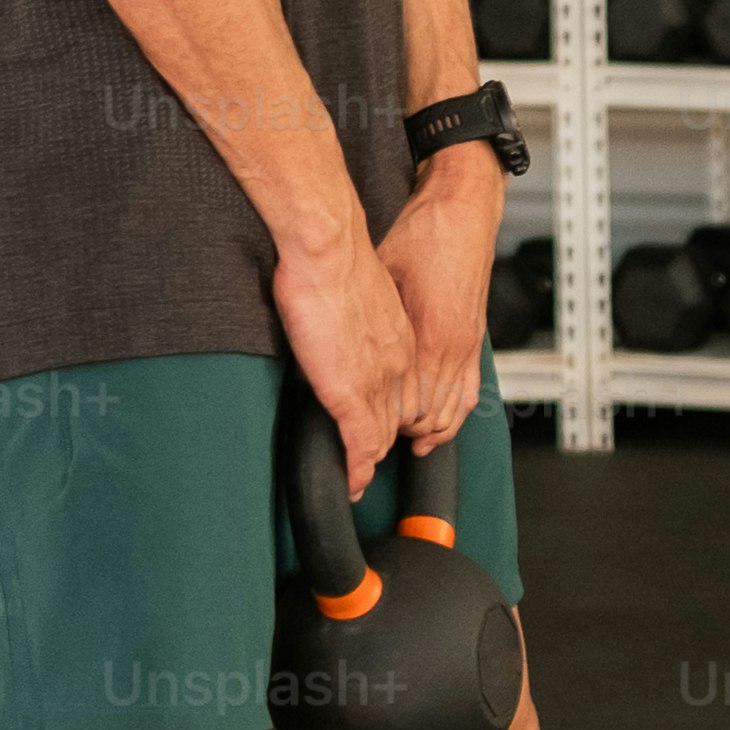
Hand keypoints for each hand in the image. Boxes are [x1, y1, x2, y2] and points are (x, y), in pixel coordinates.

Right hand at [273, 226, 420, 491]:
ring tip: (358, 479)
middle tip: (368, 462)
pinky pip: (360, 443)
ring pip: (381, 435)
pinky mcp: (350, 393)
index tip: (380, 425)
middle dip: (384, 443)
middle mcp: (396, 362)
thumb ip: (351, 316)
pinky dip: (357, 467)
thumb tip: (334, 325)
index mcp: (398, 338)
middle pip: (397, 416)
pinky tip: (353, 481)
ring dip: (369, 461)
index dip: (392, 412)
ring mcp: (375, 380)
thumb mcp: (352, 291)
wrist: (327, 248)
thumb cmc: (330, 256)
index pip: (402, 389)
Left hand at [379, 155, 499, 452]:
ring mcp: (465, 345)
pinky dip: (452, 413)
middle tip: (372, 443)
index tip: (360, 436)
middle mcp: (449, 348)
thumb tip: (333, 347)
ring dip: (426, 429)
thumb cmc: (417, 240)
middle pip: (424, 415)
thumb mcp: (377, 281)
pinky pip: (468, 392)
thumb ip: (362, 323)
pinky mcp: (474, 338)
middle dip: (398, 434)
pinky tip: (437, 420)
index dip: (379, 428)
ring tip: (402, 439)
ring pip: (448, 410)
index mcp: (425, 338)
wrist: (458, 213)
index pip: (403, 404)